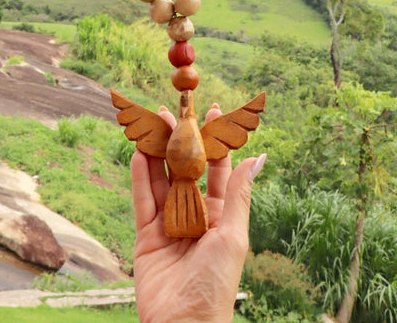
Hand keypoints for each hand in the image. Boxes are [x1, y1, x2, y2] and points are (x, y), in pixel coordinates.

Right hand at [131, 103, 266, 322]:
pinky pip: (142, 200)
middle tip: (173, 112)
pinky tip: (138, 153)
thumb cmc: (216, 284)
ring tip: (153, 124)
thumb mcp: (233, 235)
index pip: (217, 170)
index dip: (214, 141)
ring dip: (156, 152)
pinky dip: (139, 177)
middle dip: (179, 141)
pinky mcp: (146, 237)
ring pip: (161, 180)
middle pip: (185, 170)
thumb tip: (258, 157)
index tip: (212, 111)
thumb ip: (239, 193)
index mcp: (221, 216)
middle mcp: (194, 216)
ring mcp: (169, 225)